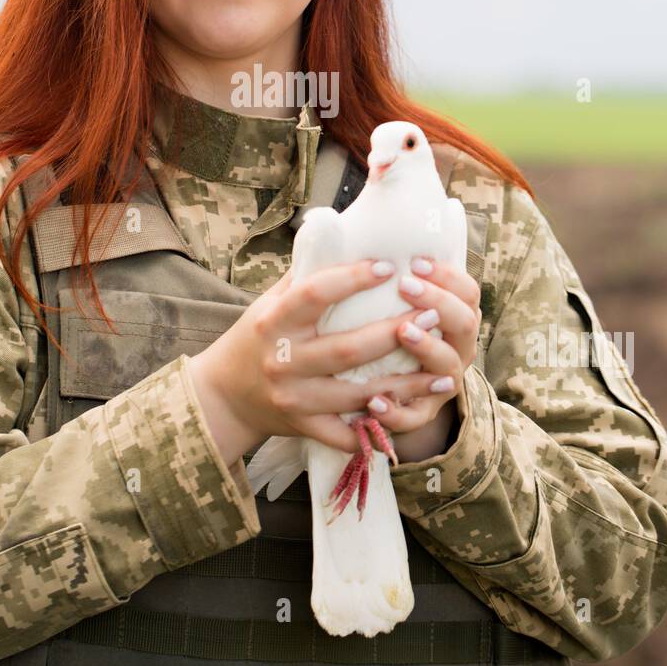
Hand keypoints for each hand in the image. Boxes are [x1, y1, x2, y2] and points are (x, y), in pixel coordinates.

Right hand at [188, 258, 434, 458]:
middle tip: (432, 316)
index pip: (314, 295)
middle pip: (347, 350)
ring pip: (356, 394)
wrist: (225, 395)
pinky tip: (412, 410)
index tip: (388, 267)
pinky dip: (378, 425)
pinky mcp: (303, 427)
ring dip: (403, 384)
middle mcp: (282, 361)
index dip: (352, 280)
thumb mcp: (271, 302)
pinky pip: (347, 432)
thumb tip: (345, 233)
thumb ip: (306, 275)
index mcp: (274, 321)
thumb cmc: (257, 336)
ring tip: (441, 371)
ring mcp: (294, 398)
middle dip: (394, 334)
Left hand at [363, 256, 481, 459]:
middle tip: (407, 286)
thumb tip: (355, 220)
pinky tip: (374, 401)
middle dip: (439, 302)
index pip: (467, 291)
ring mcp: (440, 385)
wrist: (379, 388)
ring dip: (427, 349)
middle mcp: (455, 348)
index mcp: (453, 316)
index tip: (415, 261)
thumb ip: (383, 272)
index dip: (447, 275)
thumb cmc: (378, 328)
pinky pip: (414, 419)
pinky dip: (396, 411)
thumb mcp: (386, 301)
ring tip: (403, 332)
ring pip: (447, 369)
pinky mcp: (417, 415)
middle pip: (466, 324)